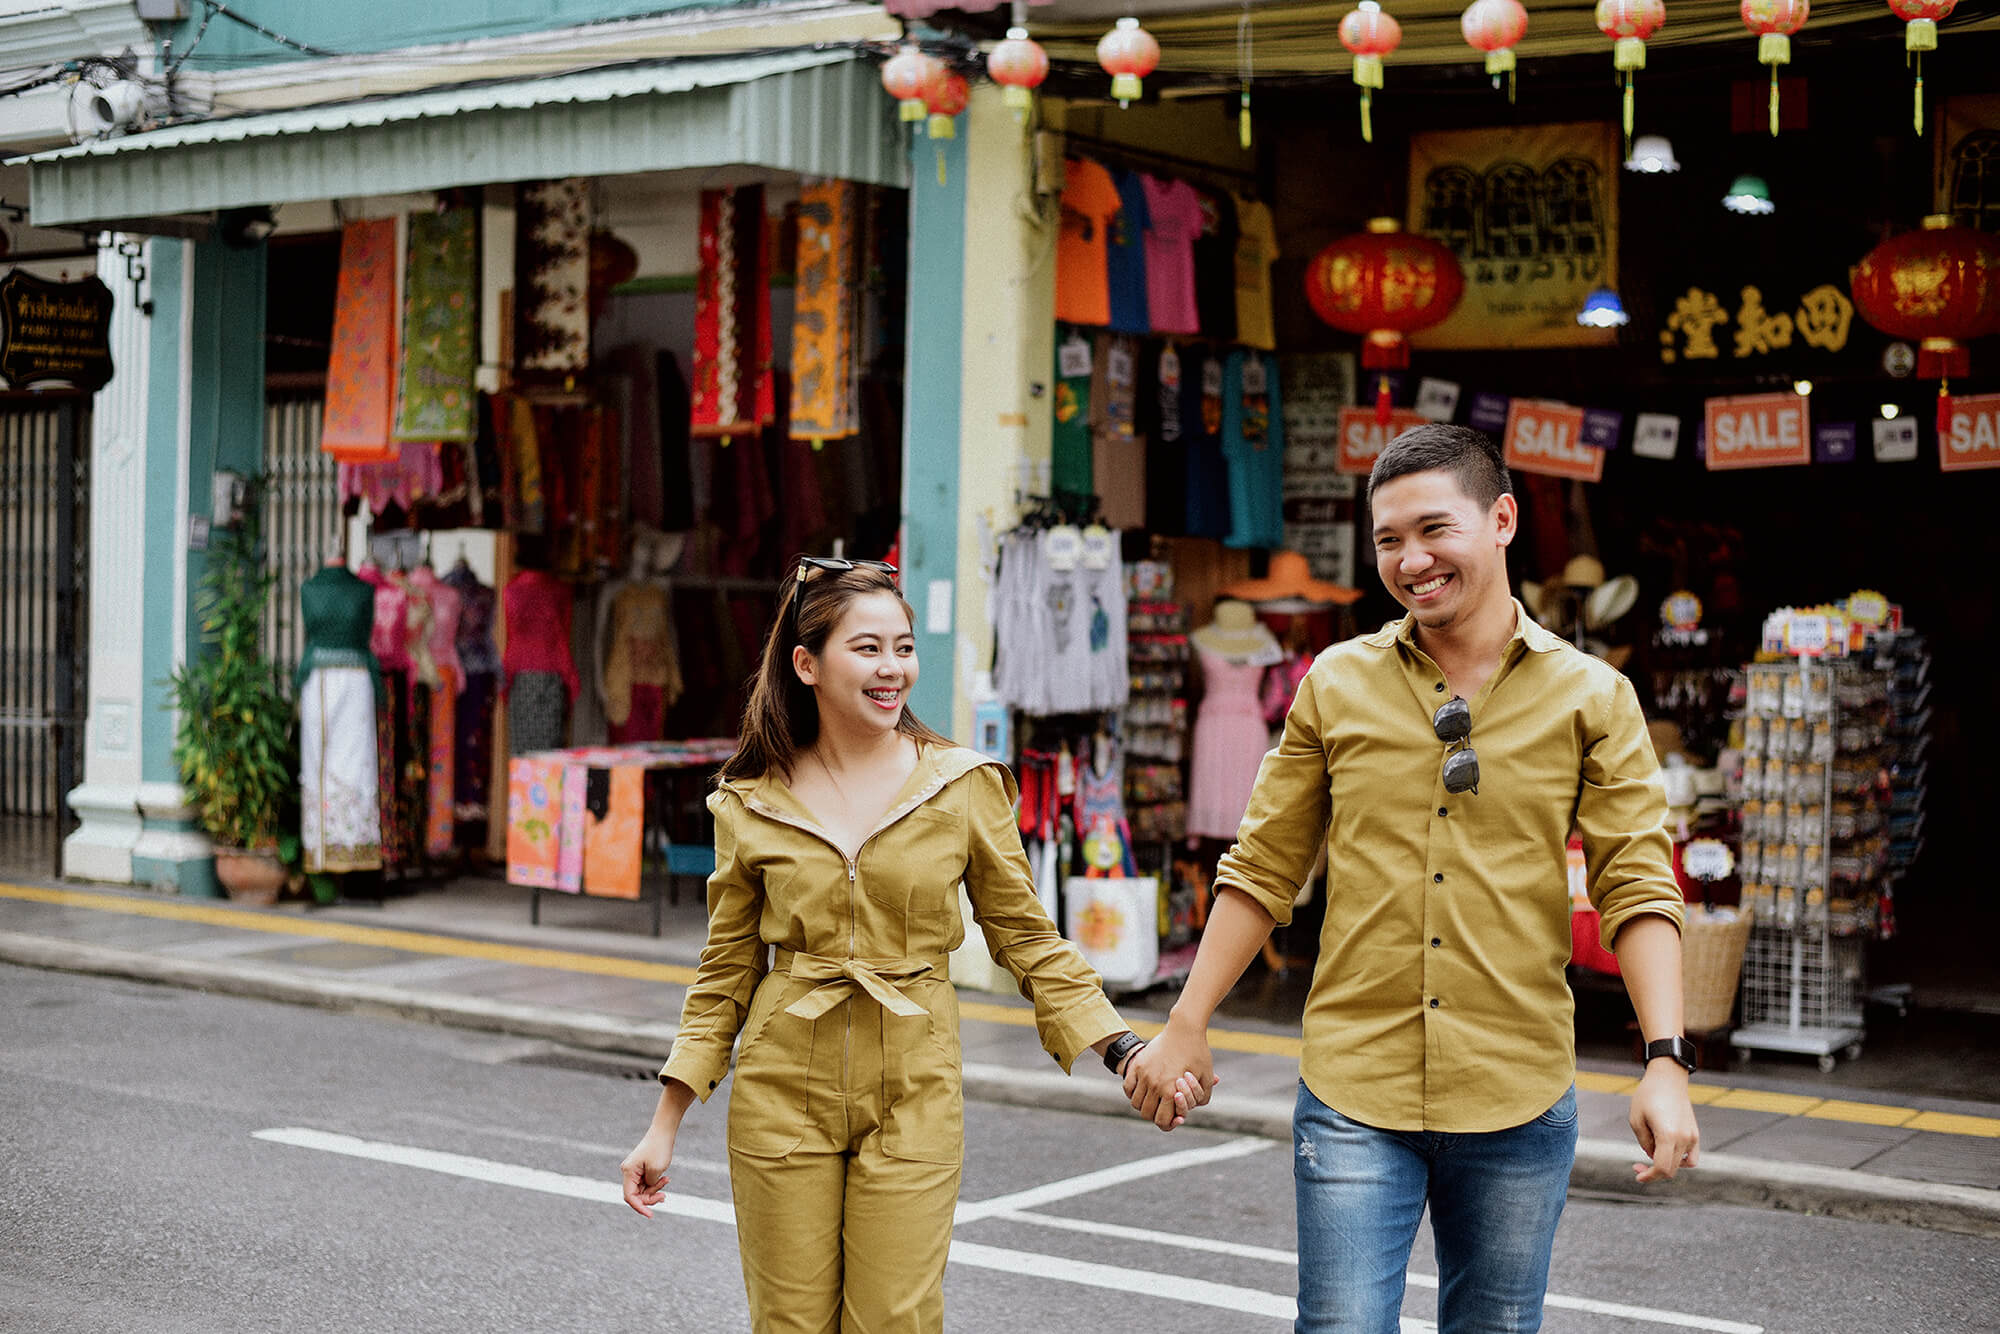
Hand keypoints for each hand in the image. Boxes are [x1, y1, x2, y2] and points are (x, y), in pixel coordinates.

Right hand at [620, 1127, 676, 1217]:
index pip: (630, 1197)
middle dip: (650, 1198)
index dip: (639, 1207)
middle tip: (664, 1195)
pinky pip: (647, 1182)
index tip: (650, 1215)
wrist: (664, 1131)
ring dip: (655, 1189)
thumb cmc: (660, 1148)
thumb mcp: (656, 1171)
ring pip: (643, 1189)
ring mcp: (634, 1170)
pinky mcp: (641, 1168)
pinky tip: (665, 1178)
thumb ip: (650, 1185)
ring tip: (667, 1181)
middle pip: (636, 1195)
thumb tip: (646, 1192)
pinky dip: (656, 1183)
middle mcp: (628, 1172)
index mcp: (628, 1172)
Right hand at [1123, 1014, 1218, 1131]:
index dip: (1168, 1124)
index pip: (1162, 1120)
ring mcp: (1144, 1074)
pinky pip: (1128, 1087)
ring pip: (1136, 1102)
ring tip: (1155, 1100)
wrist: (1184, 1028)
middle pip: (1146, 1114)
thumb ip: (1202, 1098)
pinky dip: (1133, 1093)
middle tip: (1165, 1109)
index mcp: (1171, 1091)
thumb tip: (1192, 1109)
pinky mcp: (1138, 1064)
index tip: (1175, 1118)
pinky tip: (1144, 1090)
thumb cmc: (1198, 1052)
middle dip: (1156, 1116)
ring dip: (1144, 1105)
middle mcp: (1155, 1084)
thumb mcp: (1207, 1077)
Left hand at [1628, 1063, 1699, 1183]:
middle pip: (1671, 1169)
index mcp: (1668, 1135)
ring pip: (1681, 1164)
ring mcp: (1692, 1137)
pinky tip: (1667, 1153)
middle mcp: (1684, 1138)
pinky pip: (1691, 1157)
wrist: (1668, 1078)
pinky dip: (1680, 1160)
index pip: (1661, 1167)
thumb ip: (1644, 1142)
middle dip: (1653, 1172)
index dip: (1649, 1176)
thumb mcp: (1636, 1119)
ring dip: (1666, 1165)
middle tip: (1637, 1166)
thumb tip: (1652, 1156)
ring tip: (1651, 1154)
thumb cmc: (1648, 1096)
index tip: (1638, 1177)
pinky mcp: (1695, 1134)